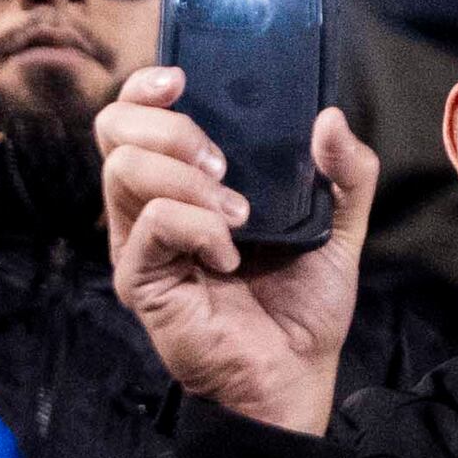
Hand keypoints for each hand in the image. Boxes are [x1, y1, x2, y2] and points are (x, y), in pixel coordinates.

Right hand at [102, 72, 373, 435]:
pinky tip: (229, 257)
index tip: (181, 79)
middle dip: (169, 127)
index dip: (147, 85)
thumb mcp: (339, 228)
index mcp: (186, 181)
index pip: (137, 115)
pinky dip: (198, 227)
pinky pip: (152, 224)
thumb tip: (330, 118)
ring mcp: (139, 241)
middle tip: (221, 161)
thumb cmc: (304, 308)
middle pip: (113, 129)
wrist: (294, 378)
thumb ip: (344, 174)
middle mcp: (152, 204)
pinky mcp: (140, 278)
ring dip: (187, 178)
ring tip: (238, 214)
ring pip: (124, 168)